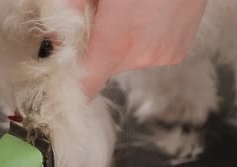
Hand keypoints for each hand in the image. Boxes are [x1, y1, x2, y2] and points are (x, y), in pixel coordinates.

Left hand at [70, 0, 206, 98]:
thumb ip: (70, 11)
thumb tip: (57, 35)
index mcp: (115, 42)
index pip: (84, 87)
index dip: (69, 83)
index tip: (61, 76)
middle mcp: (143, 56)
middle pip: (103, 67)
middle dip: (96, 46)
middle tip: (102, 14)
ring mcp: (164, 55)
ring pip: (126, 59)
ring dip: (121, 42)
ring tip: (132, 9)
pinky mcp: (179, 51)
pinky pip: (148, 52)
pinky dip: (142, 39)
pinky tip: (148, 12)